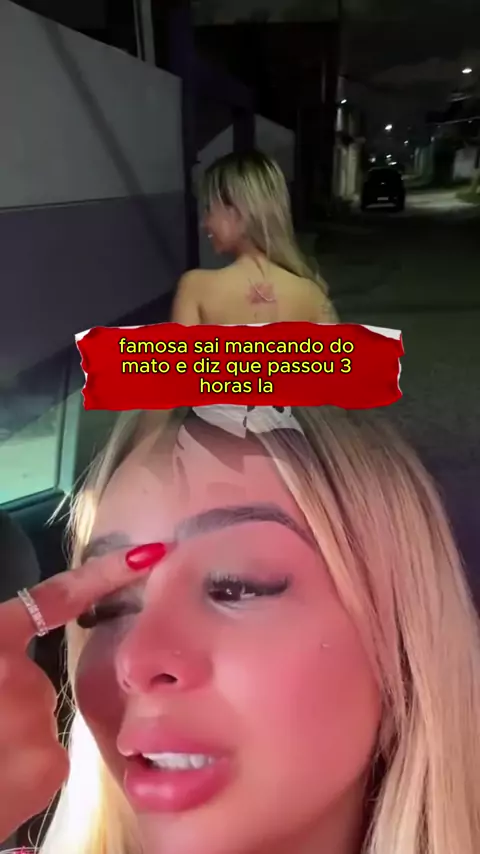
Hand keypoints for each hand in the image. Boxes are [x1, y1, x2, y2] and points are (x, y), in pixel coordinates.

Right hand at [0, 549, 151, 842]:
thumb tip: (9, 655)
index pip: (55, 597)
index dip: (104, 574)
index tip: (150, 554)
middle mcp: (14, 673)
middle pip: (32, 677)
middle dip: (10, 697)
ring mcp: (35, 716)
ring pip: (37, 719)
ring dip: (14, 734)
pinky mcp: (50, 762)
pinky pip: (47, 755)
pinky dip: (27, 767)